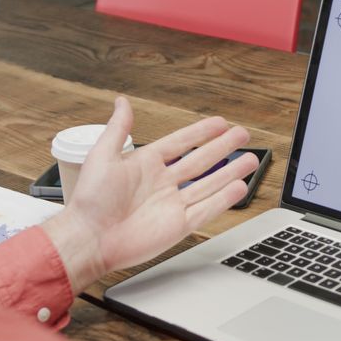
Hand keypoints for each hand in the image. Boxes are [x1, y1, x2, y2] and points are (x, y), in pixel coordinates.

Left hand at [42, 97, 258, 292]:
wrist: (89, 239)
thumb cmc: (90, 200)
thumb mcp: (102, 155)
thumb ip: (118, 128)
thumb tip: (121, 102)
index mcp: (146, 164)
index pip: (181, 142)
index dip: (201, 132)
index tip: (220, 123)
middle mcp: (163, 183)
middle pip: (201, 161)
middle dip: (223, 147)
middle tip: (243, 134)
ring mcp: (173, 204)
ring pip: (210, 184)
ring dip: (231, 171)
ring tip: (251, 160)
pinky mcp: (179, 225)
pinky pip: (207, 209)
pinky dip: (224, 199)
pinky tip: (239, 187)